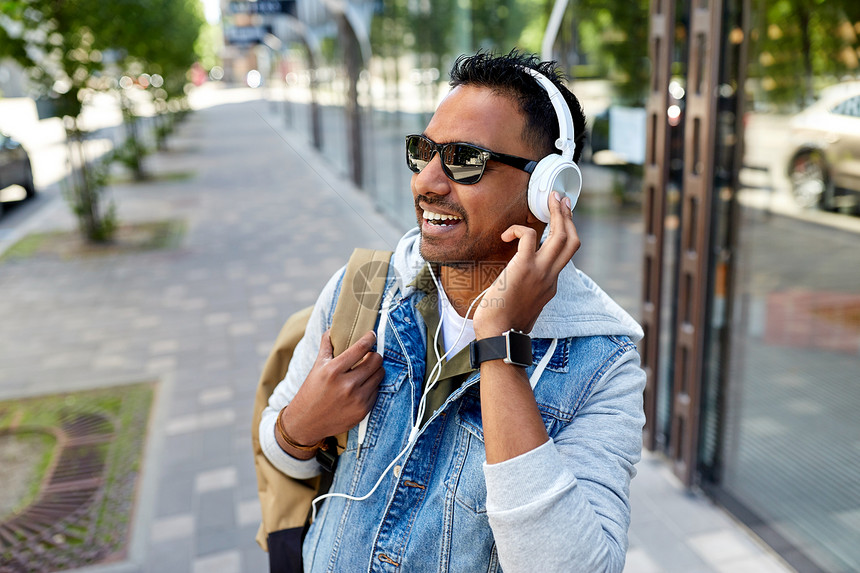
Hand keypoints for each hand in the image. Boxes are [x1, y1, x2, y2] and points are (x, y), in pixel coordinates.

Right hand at [278, 329, 383, 454]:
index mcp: (333, 371)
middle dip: (374, 355)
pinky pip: (377, 390)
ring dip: (376, 369)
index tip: (371, 335)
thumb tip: (332, 329)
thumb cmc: (311, 391)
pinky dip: (372, 385)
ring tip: (367, 370)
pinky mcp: (363, 410)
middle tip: (370, 355)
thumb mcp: (316, 367)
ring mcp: (357, 399)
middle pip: (376, 360)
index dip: (369, 338)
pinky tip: (363, 385)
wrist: (306, 422)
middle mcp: (347, 385)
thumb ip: (326, 346)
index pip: (360, 348)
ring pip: (379, 374)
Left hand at [473, 192, 580, 337]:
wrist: (498, 335)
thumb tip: (517, 284)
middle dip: (568, 217)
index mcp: (550, 285)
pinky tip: (506, 234)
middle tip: (561, 199)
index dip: (564, 234)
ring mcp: (540, 272)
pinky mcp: (523, 268)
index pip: (564, 255)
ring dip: (556, 213)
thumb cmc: (502, 324)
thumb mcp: (523, 306)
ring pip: (560, 236)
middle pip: (572, 241)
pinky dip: (518, 229)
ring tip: (549, 198)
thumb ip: (527, 292)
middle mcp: (550, 277)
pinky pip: (528, 237)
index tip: (561, 219)